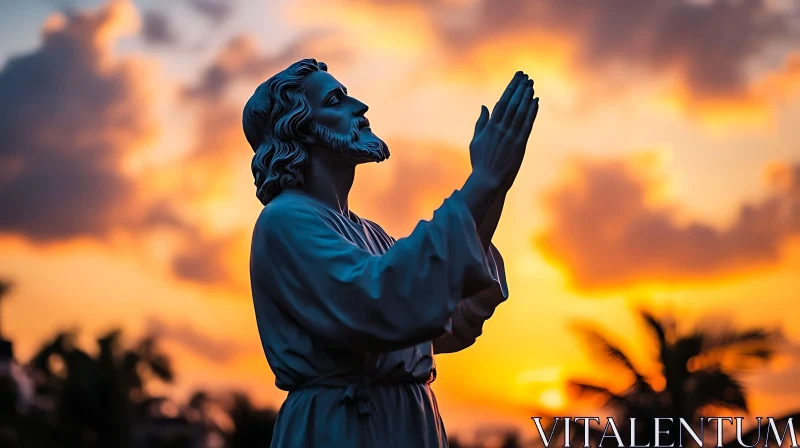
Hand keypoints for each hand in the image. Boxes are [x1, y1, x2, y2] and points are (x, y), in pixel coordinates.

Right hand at [469, 71, 539, 190]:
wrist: (489, 180)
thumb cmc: (480, 161)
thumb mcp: (476, 141)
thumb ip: (481, 123)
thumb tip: (484, 106)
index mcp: (490, 127)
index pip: (502, 102)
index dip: (510, 88)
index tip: (516, 78)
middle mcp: (502, 129)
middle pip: (513, 104)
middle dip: (520, 88)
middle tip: (526, 76)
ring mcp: (512, 136)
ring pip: (521, 112)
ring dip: (527, 97)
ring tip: (531, 85)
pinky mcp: (520, 144)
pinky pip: (528, 124)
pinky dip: (532, 112)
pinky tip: (536, 101)